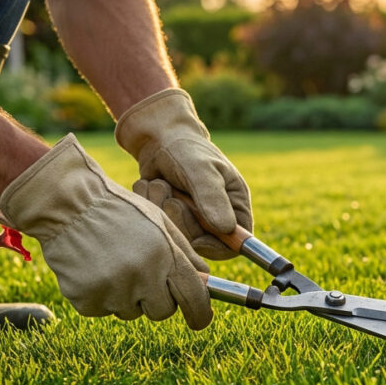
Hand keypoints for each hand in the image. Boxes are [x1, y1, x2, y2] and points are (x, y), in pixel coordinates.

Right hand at [0, 134, 212, 328]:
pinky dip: (102, 296)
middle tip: (143, 274)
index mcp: (165, 256)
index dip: (200, 314)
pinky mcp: (86, 301)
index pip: (194, 299)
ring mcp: (112, 291)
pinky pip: (104, 310)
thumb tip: (205, 284)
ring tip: (113, 263)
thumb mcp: (161, 223)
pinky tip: (94, 268)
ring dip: (128, 296)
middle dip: (158, 299)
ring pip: (131, 312)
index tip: (199, 319)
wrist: (67, 204)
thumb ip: (186, 255)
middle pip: (163, 311)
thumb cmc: (120, 211)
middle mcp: (141, 277)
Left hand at [115, 88, 251, 259]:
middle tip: (171, 195)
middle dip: (181, 220)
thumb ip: (212, 197)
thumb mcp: (201, 169)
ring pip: (177, 236)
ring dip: (161, 209)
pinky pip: (159, 227)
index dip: (216, 247)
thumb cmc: (186, 148)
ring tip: (159, 184)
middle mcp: (216, 216)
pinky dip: (150, 206)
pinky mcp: (170, 218)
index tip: (197, 238)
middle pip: (202, 244)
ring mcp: (192, 219)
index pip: (235, 244)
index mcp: (235, 205)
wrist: (157, 137)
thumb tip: (226, 229)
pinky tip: (150, 186)